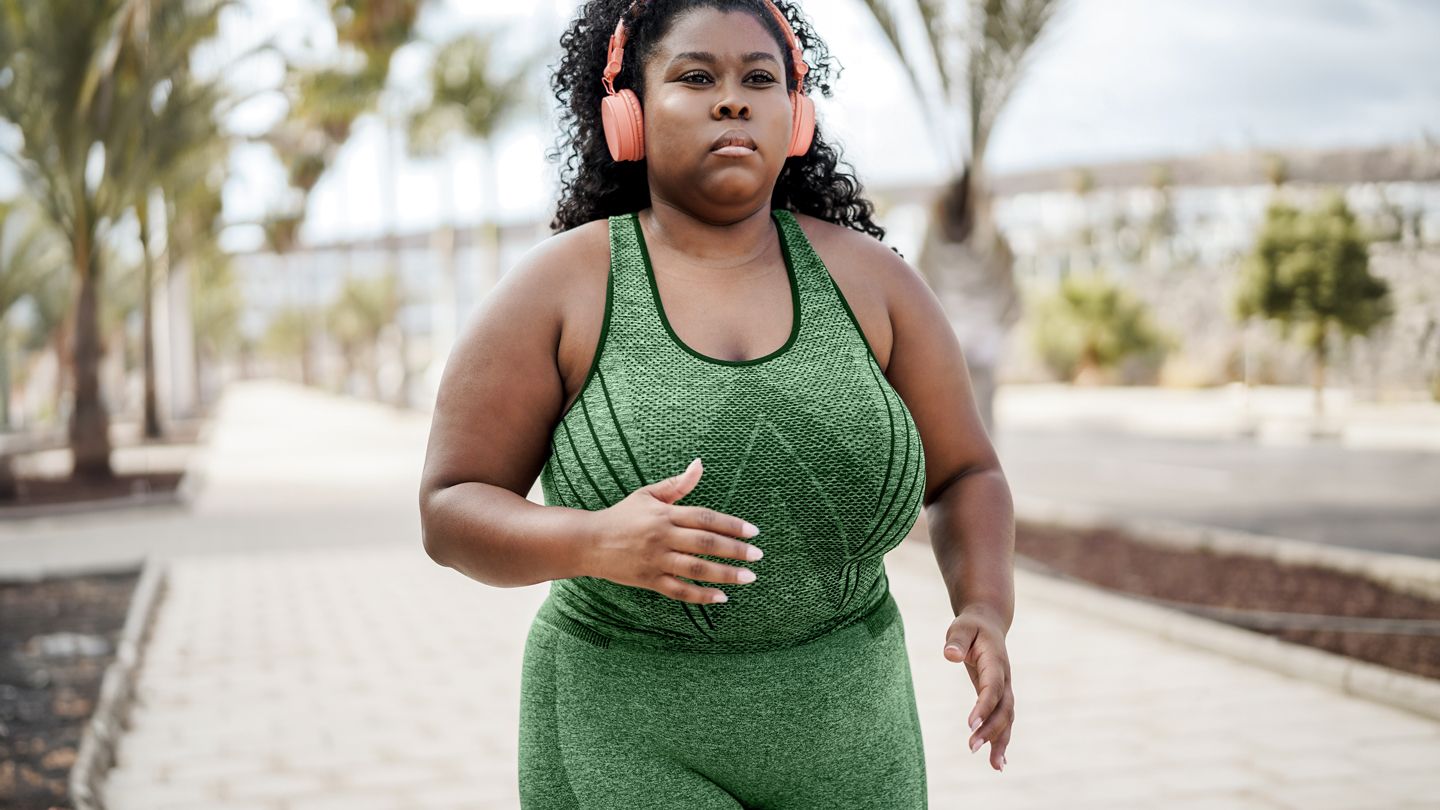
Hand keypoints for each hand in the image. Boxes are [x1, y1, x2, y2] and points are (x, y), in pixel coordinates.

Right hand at [586, 458, 763, 604]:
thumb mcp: (648, 495)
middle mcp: (662, 537)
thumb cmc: (622, 516)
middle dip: (735, 550)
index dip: (731, 524)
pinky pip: (679, 591)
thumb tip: (700, 464)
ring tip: (749, 577)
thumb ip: (677, 484)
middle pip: (705, 543)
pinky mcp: (649, 580)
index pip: (705, 517)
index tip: (753, 532)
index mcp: (664, 514)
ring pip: (696, 569)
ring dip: (725, 574)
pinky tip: (721, 597)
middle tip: (758, 555)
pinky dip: (701, 596)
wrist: (588, 542)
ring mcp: (655, 560)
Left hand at [943, 605, 1012, 771]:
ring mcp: (1006, 688)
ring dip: (1000, 741)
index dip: (984, 706)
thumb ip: (957, 640)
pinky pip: (1004, 720)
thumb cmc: (971, 627)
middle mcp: (1005, 678)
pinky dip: (1002, 740)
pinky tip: (998, 762)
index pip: (992, 687)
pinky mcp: (1000, 696)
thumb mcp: (961, 627)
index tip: (970, 725)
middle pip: (1003, 708)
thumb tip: (950, 655)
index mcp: (996, 661)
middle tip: (972, 747)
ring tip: (995, 766)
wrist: (988, 624)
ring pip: (1007, 718)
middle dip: (991, 729)